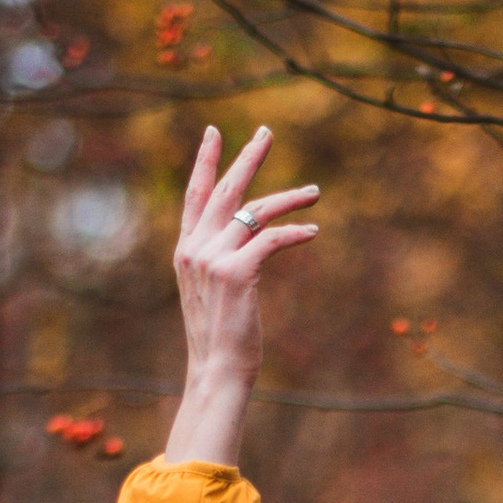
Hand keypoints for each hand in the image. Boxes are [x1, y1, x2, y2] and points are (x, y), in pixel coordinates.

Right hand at [162, 125, 320, 465]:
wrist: (217, 371)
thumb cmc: (222, 338)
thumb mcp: (215, 293)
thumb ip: (223, 260)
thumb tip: (250, 239)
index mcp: (187, 251)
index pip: (195, 196)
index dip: (205, 162)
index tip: (213, 133)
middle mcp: (194, 249)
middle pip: (225, 190)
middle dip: (248, 158)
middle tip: (267, 131)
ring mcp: (212, 259)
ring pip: (255, 211)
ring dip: (289, 198)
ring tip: (315, 191)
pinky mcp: (235, 273)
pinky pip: (270, 238)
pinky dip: (295, 232)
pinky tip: (312, 231)